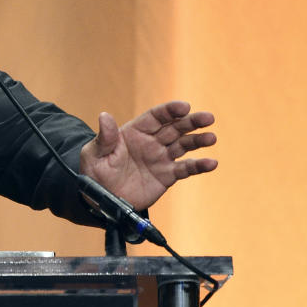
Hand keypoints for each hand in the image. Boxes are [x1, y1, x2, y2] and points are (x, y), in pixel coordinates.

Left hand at [79, 101, 216, 210]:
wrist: (102, 199)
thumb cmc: (95, 172)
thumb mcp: (95, 153)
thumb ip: (105, 137)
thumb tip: (104, 115)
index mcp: (134, 132)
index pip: (155, 117)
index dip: (170, 110)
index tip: (184, 107)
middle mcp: (150, 142)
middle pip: (174, 128)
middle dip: (191, 122)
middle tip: (208, 118)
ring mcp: (160, 158)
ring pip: (184, 145)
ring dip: (198, 140)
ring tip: (211, 138)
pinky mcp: (166, 175)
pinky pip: (185, 169)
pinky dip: (199, 166)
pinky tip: (211, 163)